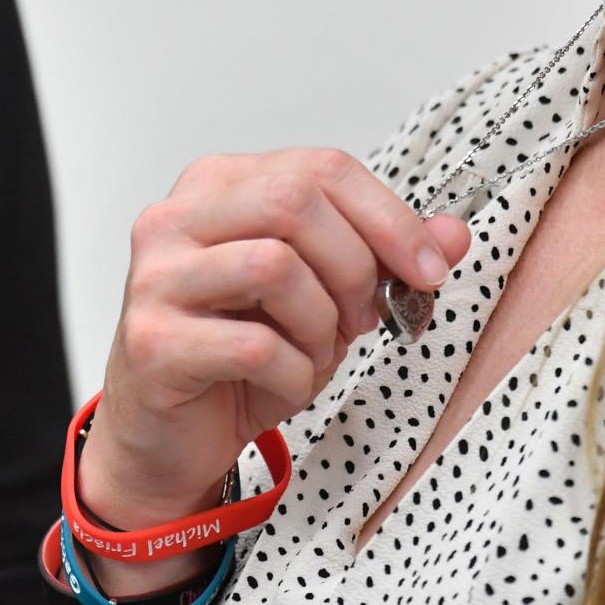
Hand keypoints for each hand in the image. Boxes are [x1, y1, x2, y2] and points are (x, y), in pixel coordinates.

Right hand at [79, 148, 470, 526]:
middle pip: (296, 202)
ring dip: (322, 323)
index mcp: (221, 184)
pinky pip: (255, 346)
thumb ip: (386, 257)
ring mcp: (156, 276)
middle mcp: (177, 216)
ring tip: (318, 351)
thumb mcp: (328, 294)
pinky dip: (295, 374)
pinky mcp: (151, 341)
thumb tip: (454, 233)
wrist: (171, 436)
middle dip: (355, 266)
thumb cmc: (246, 352)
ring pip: (274, 265)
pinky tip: (286, 385)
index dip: (390, 217)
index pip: (322, 168)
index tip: (430, 267)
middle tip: (366, 318)